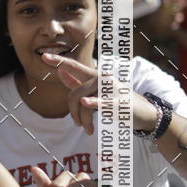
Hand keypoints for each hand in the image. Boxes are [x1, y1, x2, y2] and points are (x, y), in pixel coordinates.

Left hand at [41, 53, 157, 133]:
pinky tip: (85, 103)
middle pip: (74, 93)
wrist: (142, 112)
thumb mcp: (95, 90)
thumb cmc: (117, 100)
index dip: (59, 62)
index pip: (74, 67)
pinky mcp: (117, 102)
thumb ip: (77, 82)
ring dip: (82, 120)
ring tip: (86, 129)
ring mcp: (110, 90)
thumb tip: (59, 71)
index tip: (44, 56)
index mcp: (95, 76)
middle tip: (77, 123)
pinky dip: (92, 103)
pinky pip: (100, 103)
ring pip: (83, 104)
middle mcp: (101, 79)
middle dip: (72, 111)